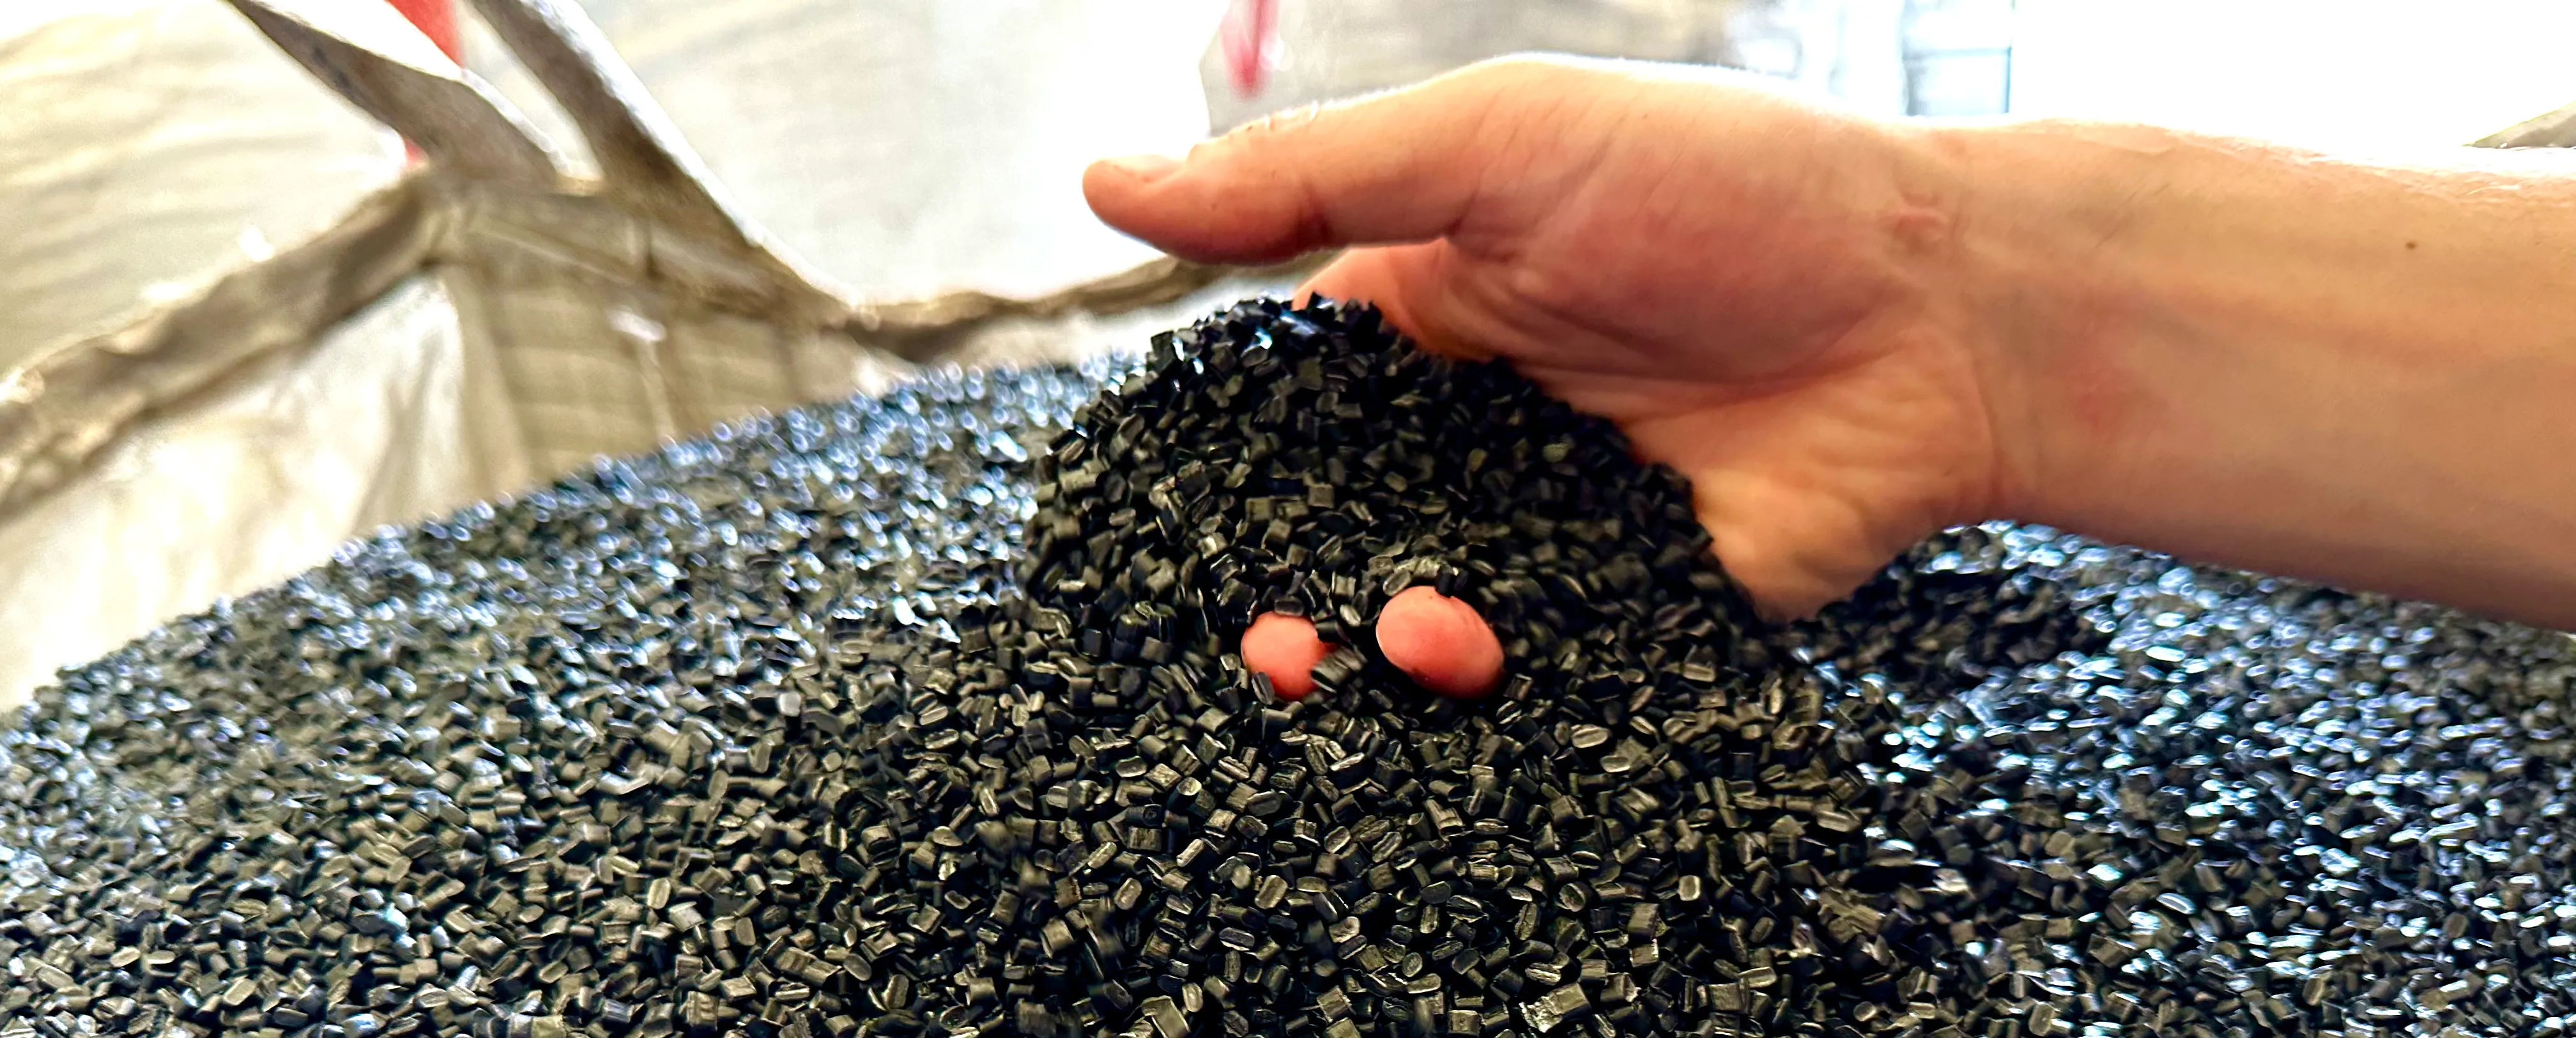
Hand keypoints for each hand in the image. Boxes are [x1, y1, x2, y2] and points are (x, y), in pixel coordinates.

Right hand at [1084, 56, 2011, 618]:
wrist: (1940, 308)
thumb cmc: (1725, 190)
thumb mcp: (1495, 144)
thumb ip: (1303, 179)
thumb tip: (1103, 185)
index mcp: (1422, 319)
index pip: (1271, 414)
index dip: (1206, 476)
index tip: (1155, 535)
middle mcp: (1474, 435)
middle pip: (1330, 544)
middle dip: (1284, 606)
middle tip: (1277, 647)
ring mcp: (1551, 532)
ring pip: (1415, 628)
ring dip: (1389, 656)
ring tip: (1432, 637)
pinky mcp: (1633, 616)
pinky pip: (1534, 682)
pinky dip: (1487, 703)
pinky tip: (1483, 684)